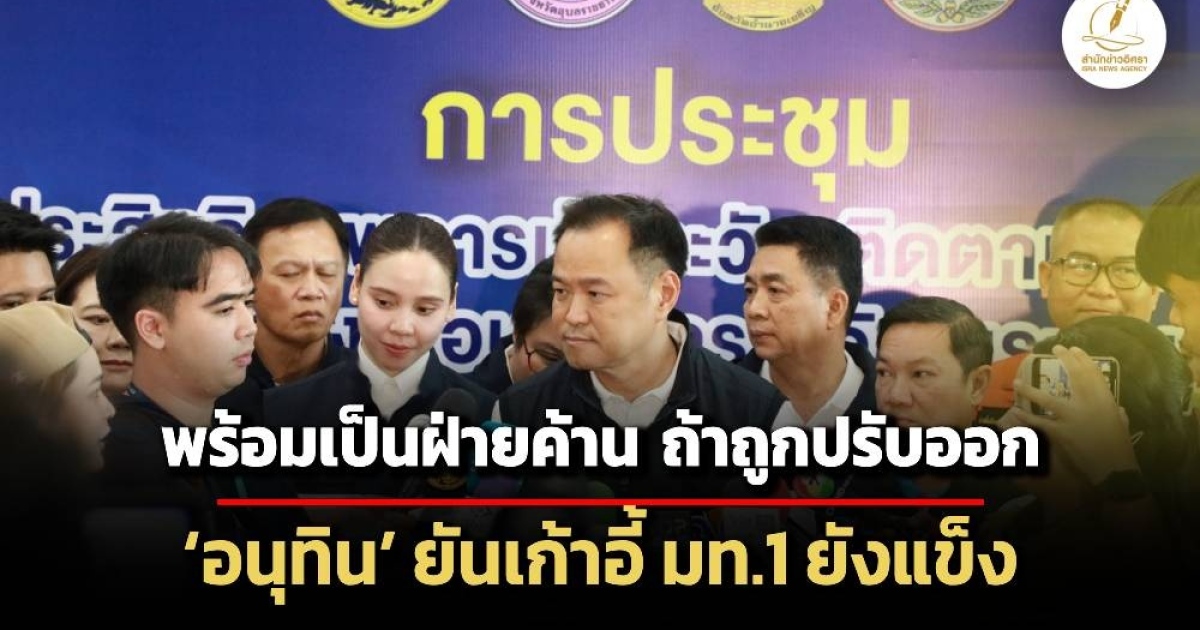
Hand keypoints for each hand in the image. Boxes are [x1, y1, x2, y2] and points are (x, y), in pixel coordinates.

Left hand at [1007, 345, 1137, 484]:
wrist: (1115, 469)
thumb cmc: (1121, 446)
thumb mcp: (1121, 424)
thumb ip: (1116, 413)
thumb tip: (1117, 409)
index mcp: (1106, 401)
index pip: (1094, 373)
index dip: (1083, 359)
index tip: (1074, 349)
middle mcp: (1090, 404)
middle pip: (1076, 376)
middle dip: (1066, 359)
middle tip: (1055, 348)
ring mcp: (1074, 418)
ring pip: (1048, 400)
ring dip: (1030, 391)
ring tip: (1017, 382)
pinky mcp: (1062, 433)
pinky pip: (1040, 423)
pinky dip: (1027, 417)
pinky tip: (1017, 412)